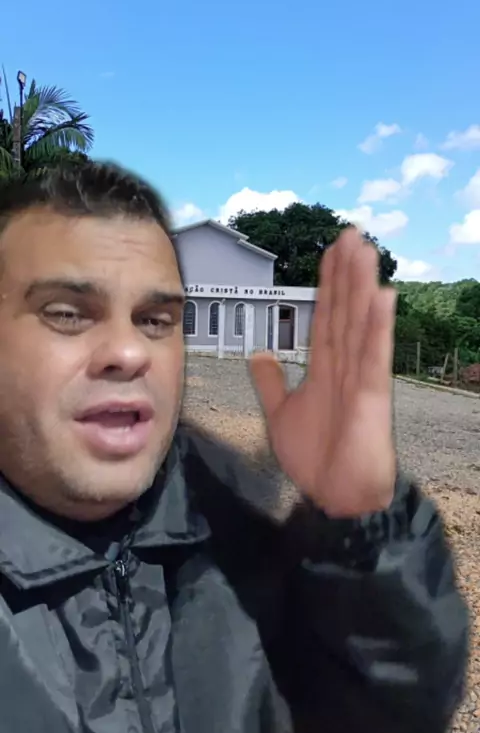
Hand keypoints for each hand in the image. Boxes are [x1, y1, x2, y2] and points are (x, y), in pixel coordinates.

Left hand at [249, 228, 396, 518]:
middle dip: (346, 272)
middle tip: (351, 234)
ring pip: (360, 324)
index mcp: (325, 368)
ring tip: (365, 250)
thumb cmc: (317, 459)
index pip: (326, 316)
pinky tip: (383, 297)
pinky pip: (374, 358)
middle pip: (344, 310)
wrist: (336, 498)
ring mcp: (361, 379)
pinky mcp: (372, 398)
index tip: (330, 252)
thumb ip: (271, 382)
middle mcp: (345, 366)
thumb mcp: (282, 413)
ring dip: (362, 286)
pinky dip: (378, 327)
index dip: (327, 284)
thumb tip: (258, 354)